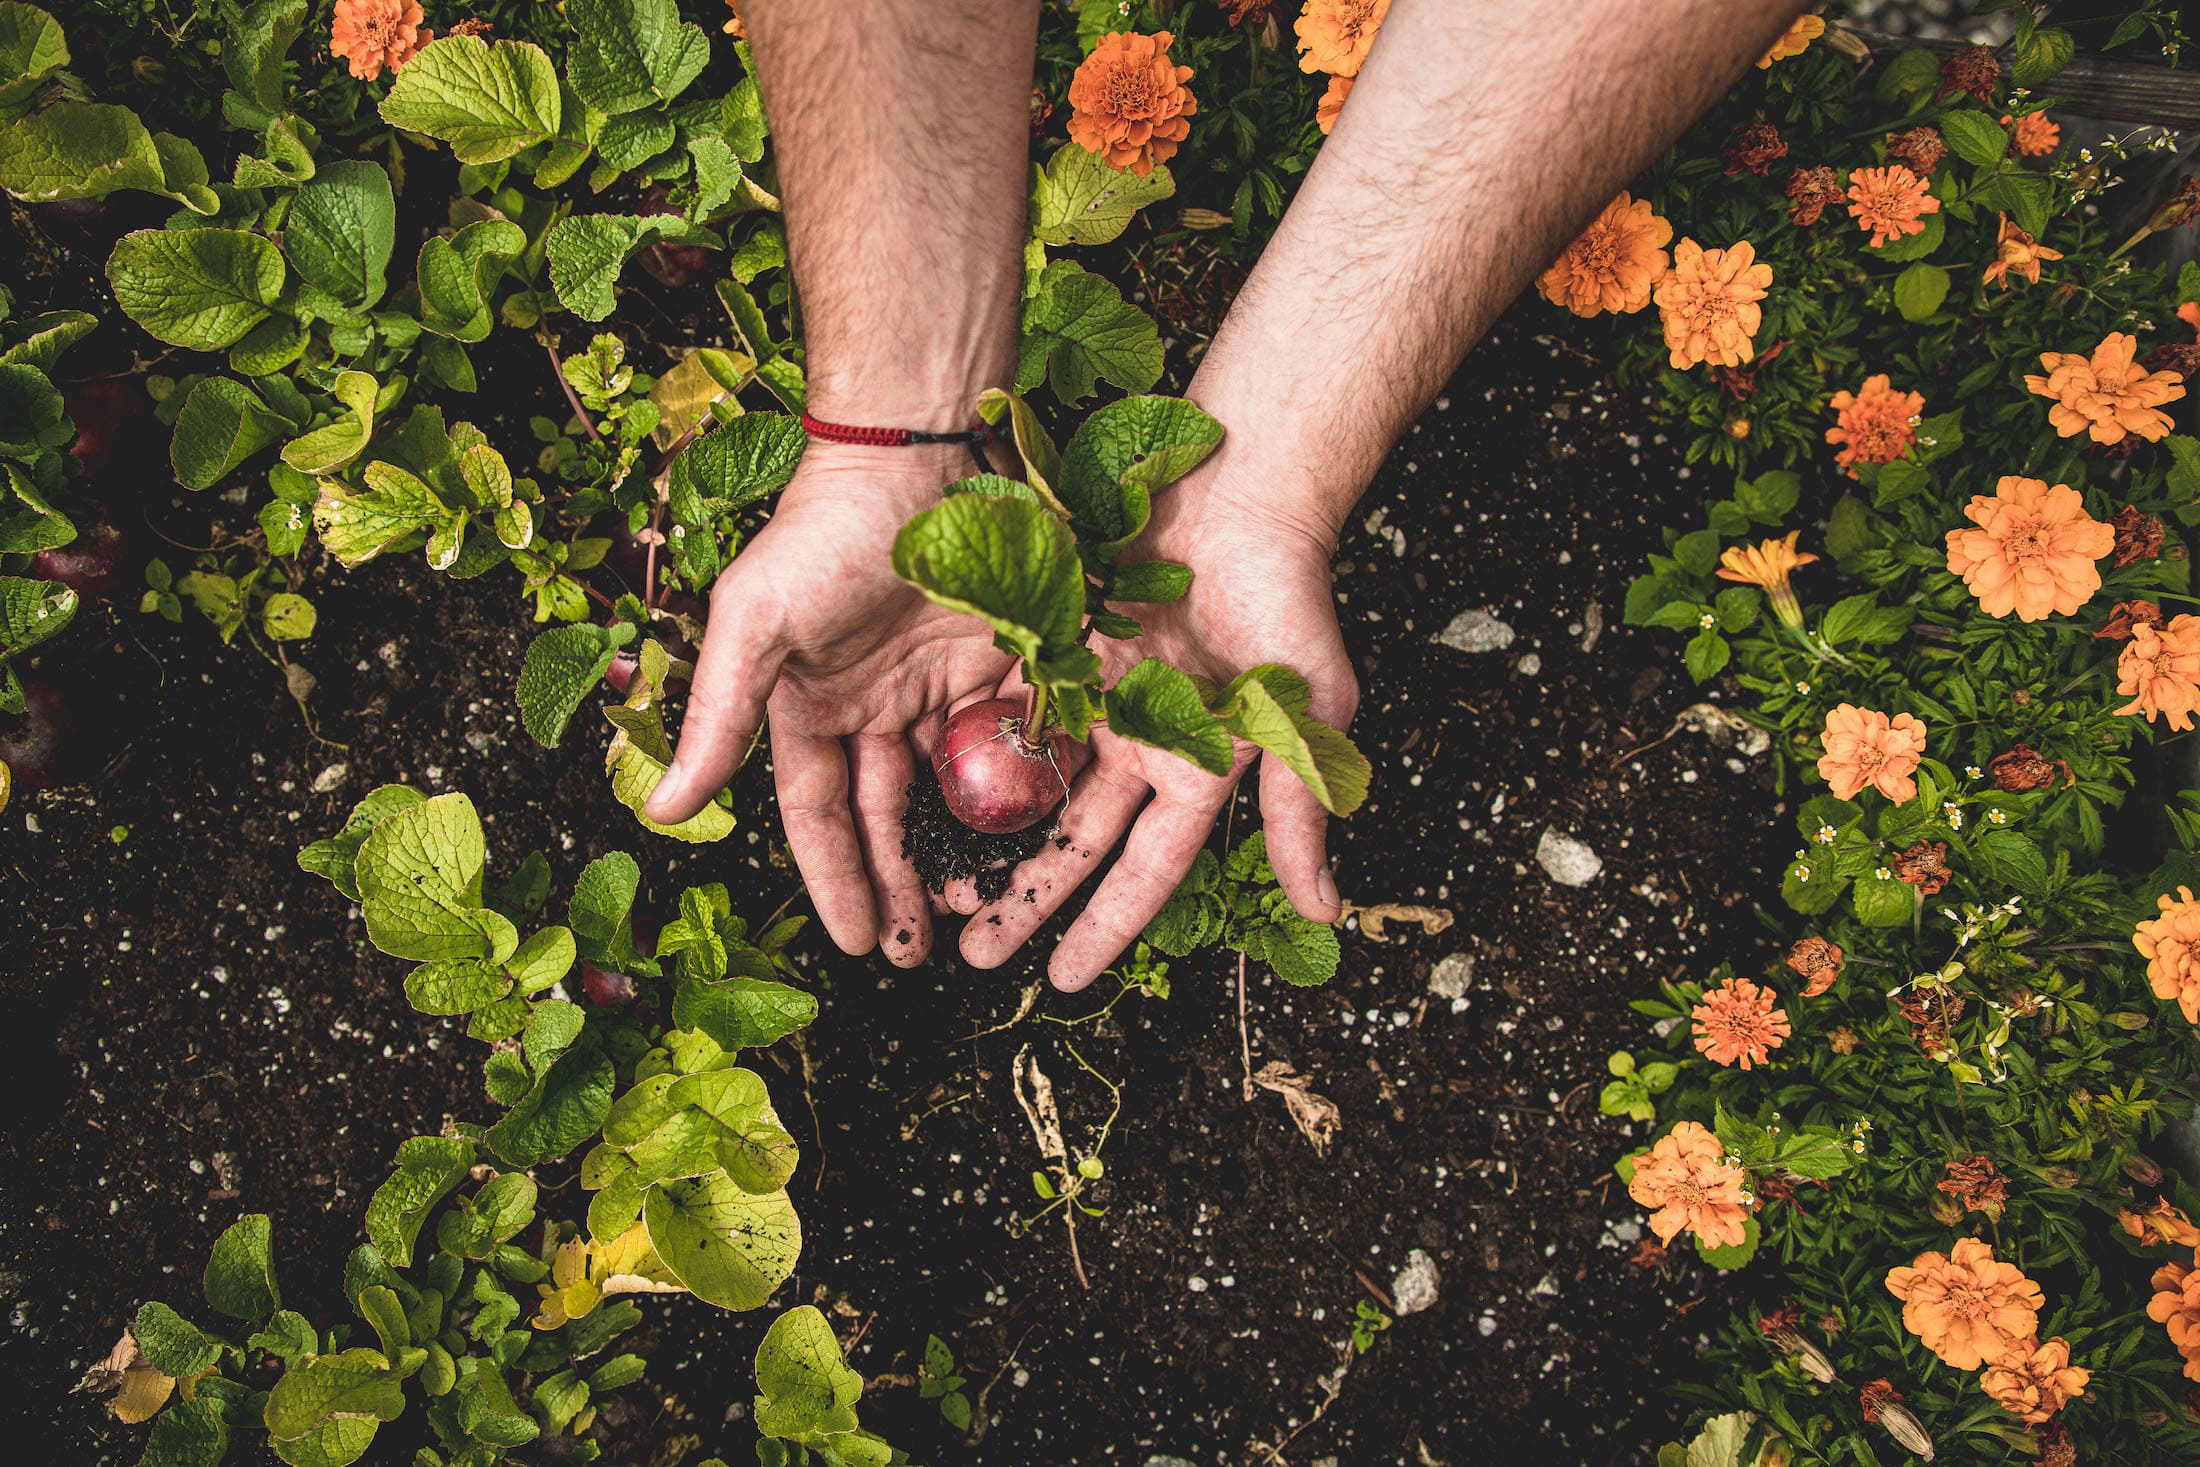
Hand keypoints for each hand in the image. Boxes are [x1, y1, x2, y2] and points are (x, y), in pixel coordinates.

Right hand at [643, 444, 1011, 965]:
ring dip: (964, 852)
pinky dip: (1024, 794)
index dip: (838, 881)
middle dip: (905, 885)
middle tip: (928, 952)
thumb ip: (717, 719)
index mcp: (809, 708)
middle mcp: (875, 709)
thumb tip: (661, 813)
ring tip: (985, 912)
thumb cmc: (822, 532)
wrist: (918, 450)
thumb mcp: (754, 625)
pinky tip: (1038, 843)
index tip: (862, 946)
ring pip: (955, 793)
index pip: (822, 816)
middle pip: (892, 818)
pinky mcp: (1005, 663)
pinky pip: (1014, 744)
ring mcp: (941, 689)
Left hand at [955, 460, 1356, 988]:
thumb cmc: (1285, 604)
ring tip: (933, 884)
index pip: (1144, 871)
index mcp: (1195, 771)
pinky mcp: (1054, 646)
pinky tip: (916, 792)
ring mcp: (1093, 696)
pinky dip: (967, 751)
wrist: (1243, 495)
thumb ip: (1295, 809)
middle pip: (1073, 841)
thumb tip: (1325, 909)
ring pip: (1029, 784)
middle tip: (972, 954)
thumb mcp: (1299, 717)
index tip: (1063, 984)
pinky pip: (1004, 709)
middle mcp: (1139, 744)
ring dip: (986, 835)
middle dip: (1027, 898)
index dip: (1105, 927)